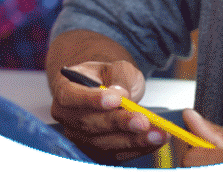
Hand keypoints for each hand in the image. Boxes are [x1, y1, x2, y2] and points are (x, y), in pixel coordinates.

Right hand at [49, 61, 168, 162]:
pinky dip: (137, 149)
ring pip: (103, 144)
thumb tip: (121, 94)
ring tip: (157, 134)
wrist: (109, 89)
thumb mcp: (116, 66)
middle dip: (119, 124)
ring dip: (133, 140)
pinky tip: (155, 140)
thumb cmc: (109, 76)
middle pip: (89, 124)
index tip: (116, 100)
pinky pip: (115, 155)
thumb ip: (118, 77)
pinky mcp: (95, 153)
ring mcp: (79, 138)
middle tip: (143, 121)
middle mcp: (67, 117)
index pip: (71, 97)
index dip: (91, 100)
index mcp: (65, 89)